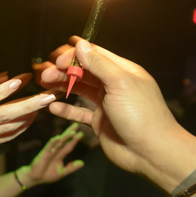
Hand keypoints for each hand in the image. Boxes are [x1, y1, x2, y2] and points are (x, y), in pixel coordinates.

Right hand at [0, 74, 55, 165]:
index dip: (0, 91)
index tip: (18, 80)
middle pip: (4, 115)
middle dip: (28, 105)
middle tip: (48, 96)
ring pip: (10, 127)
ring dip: (29, 116)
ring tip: (45, 104)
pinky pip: (7, 137)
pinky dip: (21, 128)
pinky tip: (32, 119)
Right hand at [19, 123, 84, 187]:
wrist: (35, 178)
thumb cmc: (47, 174)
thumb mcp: (62, 172)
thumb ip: (71, 167)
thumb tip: (82, 163)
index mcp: (60, 154)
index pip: (69, 145)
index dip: (74, 140)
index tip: (81, 133)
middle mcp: (55, 151)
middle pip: (64, 140)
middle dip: (70, 133)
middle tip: (76, 124)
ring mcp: (50, 151)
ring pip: (58, 143)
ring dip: (65, 137)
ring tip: (72, 132)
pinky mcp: (44, 154)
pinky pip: (49, 147)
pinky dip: (53, 142)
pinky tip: (57, 138)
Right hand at [38, 37, 181, 177]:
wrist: (151, 152)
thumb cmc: (141, 114)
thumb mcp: (120, 83)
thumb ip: (99, 64)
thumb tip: (81, 44)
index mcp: (122, 72)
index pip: (95, 56)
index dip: (74, 55)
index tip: (57, 59)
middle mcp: (114, 85)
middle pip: (84, 72)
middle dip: (63, 71)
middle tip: (44, 75)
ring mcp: (106, 104)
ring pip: (79, 90)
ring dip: (62, 87)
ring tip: (44, 86)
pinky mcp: (99, 122)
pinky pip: (78, 113)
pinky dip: (65, 109)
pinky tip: (53, 107)